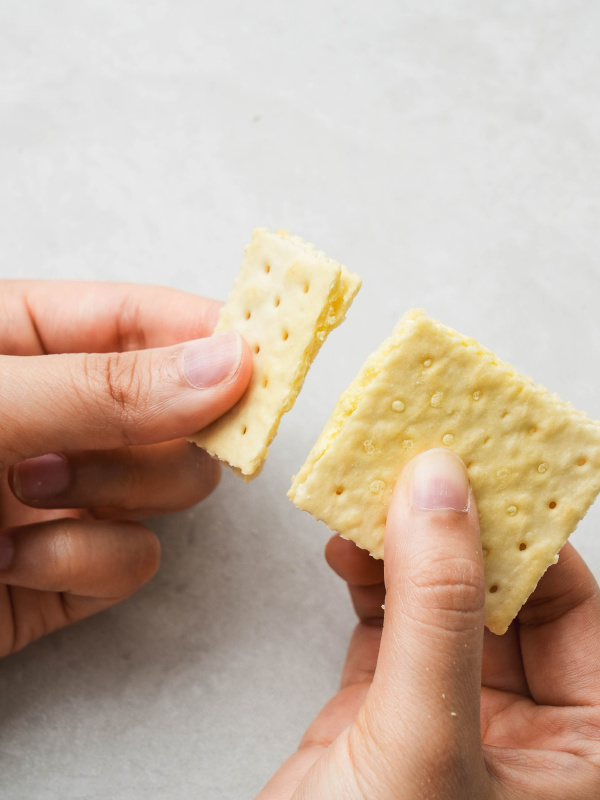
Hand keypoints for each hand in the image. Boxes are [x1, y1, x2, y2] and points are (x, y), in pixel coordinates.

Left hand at [0, 281, 251, 655]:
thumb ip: (99, 386)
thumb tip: (228, 362)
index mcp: (24, 341)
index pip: (147, 319)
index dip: (212, 331)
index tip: (269, 355)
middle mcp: (58, 413)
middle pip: (181, 409)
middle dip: (153, 430)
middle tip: (109, 440)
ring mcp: (70, 492)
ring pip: (170, 486)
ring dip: (111, 495)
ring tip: (26, 495)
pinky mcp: (69, 570)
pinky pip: (136, 560)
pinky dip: (86, 565)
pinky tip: (13, 561)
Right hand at [258, 448, 599, 798]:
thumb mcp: (426, 739)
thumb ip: (438, 609)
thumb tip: (441, 488)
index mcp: (583, 745)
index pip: (570, 603)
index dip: (522, 528)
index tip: (474, 460)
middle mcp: (526, 728)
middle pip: (501, 590)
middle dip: (453, 527)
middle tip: (416, 461)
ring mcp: (449, 714)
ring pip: (438, 598)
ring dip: (403, 543)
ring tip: (371, 491)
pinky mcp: (384, 709)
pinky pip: (387, 618)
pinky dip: (366, 575)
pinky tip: (348, 545)